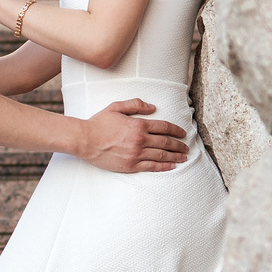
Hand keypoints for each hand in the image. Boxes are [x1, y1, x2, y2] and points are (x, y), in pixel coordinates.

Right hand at [73, 99, 188, 172]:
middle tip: (186, 147)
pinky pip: (152, 166)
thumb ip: (136, 104)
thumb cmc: (99, 123)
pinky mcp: (131, 165)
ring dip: (175, 157)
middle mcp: (140, 140)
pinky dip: (164, 166)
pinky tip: (172, 166)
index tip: (183, 134)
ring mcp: (136, 154)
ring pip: (161, 155)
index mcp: (138, 124)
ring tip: (183, 158)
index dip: (176, 130)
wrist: (85, 140)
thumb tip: (153, 107)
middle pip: (166, 142)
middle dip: (179, 145)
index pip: (164, 127)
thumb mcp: (116, 107)